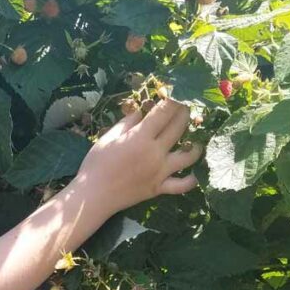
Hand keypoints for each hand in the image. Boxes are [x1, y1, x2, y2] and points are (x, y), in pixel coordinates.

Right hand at [71, 99, 202, 213]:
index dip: (174, 99)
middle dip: (185, 113)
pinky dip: (191, 180)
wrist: (93, 196)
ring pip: (188, 156)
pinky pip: (181, 185)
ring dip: (196, 146)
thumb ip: (127, 123)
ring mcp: (160, 171)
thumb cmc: (96, 165)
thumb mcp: (108, 138)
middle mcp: (156, 152)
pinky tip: (195, 174)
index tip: (177, 93)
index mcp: (141, 137)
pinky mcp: (159, 188)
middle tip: (187, 108)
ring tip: (196, 141)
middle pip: (179, 127)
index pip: (165, 112)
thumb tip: (141, 111)